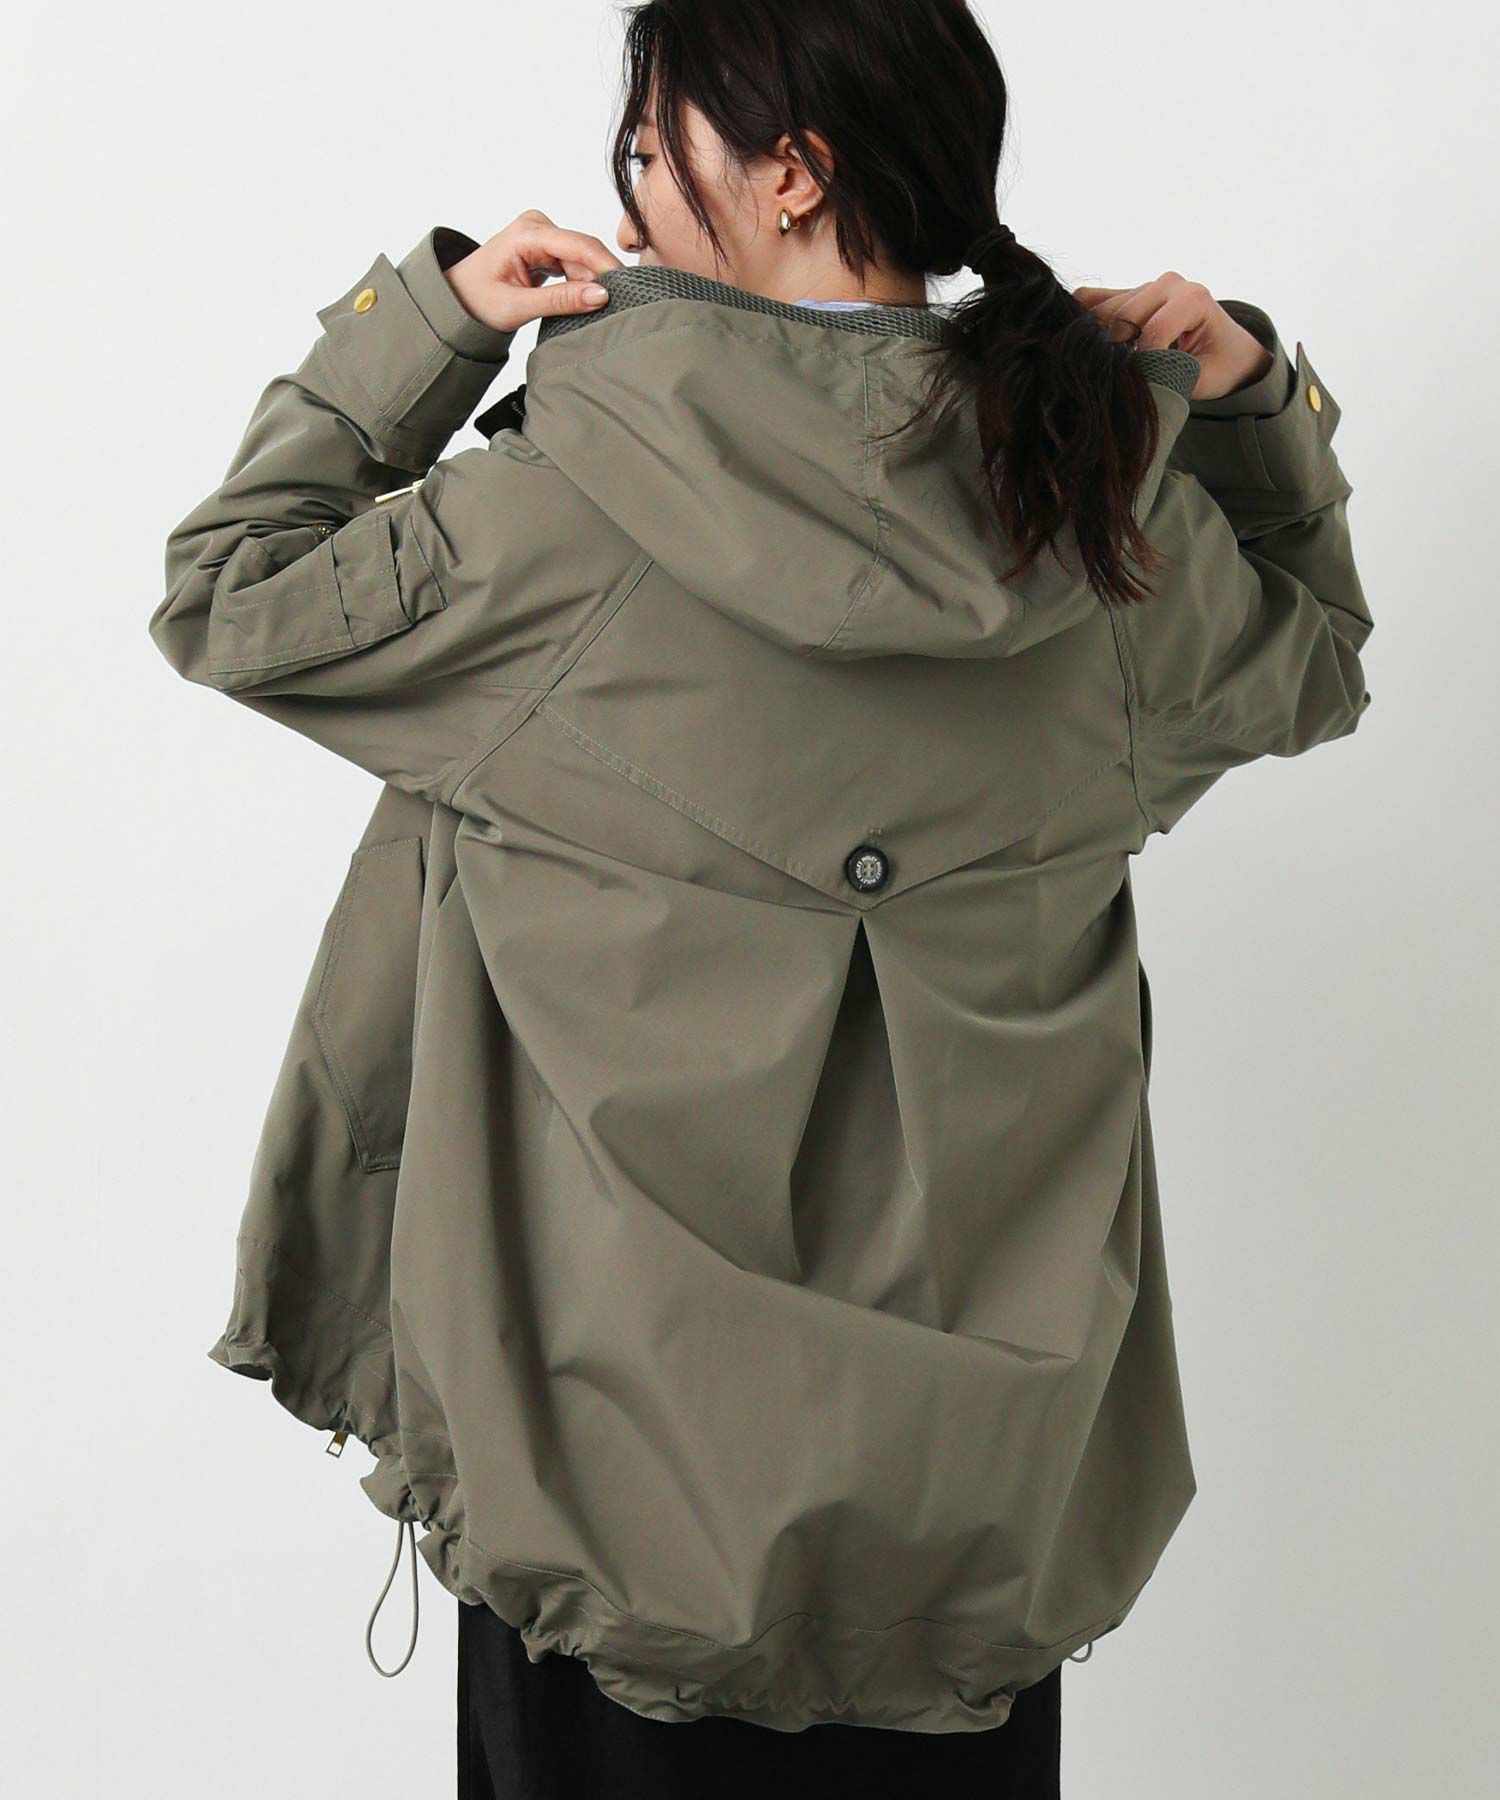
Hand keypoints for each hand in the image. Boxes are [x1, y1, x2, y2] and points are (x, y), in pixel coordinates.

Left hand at [444, 209, 625, 333]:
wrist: (458, 299)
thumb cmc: (477, 301)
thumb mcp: (518, 307)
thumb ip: (560, 301)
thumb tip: (601, 295)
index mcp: (526, 233)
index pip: (578, 246)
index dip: (605, 268)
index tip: (624, 291)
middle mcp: (537, 225)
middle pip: (584, 252)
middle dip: (598, 280)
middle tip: (608, 311)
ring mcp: (543, 234)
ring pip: (582, 259)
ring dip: (589, 284)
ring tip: (589, 310)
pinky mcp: (548, 246)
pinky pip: (576, 263)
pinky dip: (581, 283)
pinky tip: (580, 300)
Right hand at [1072, 272, 1274, 400]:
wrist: (1228, 347)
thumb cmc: (1221, 364)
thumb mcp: (1206, 379)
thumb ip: (1174, 380)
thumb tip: (1137, 385)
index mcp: (1193, 298)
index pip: (1153, 330)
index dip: (1144, 363)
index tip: (1145, 383)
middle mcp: (1169, 284)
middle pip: (1123, 317)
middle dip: (1117, 351)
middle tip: (1121, 378)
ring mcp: (1146, 286)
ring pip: (1103, 310)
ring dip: (1099, 341)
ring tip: (1108, 366)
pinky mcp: (1127, 293)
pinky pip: (1090, 299)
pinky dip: (1081, 319)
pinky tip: (1082, 343)